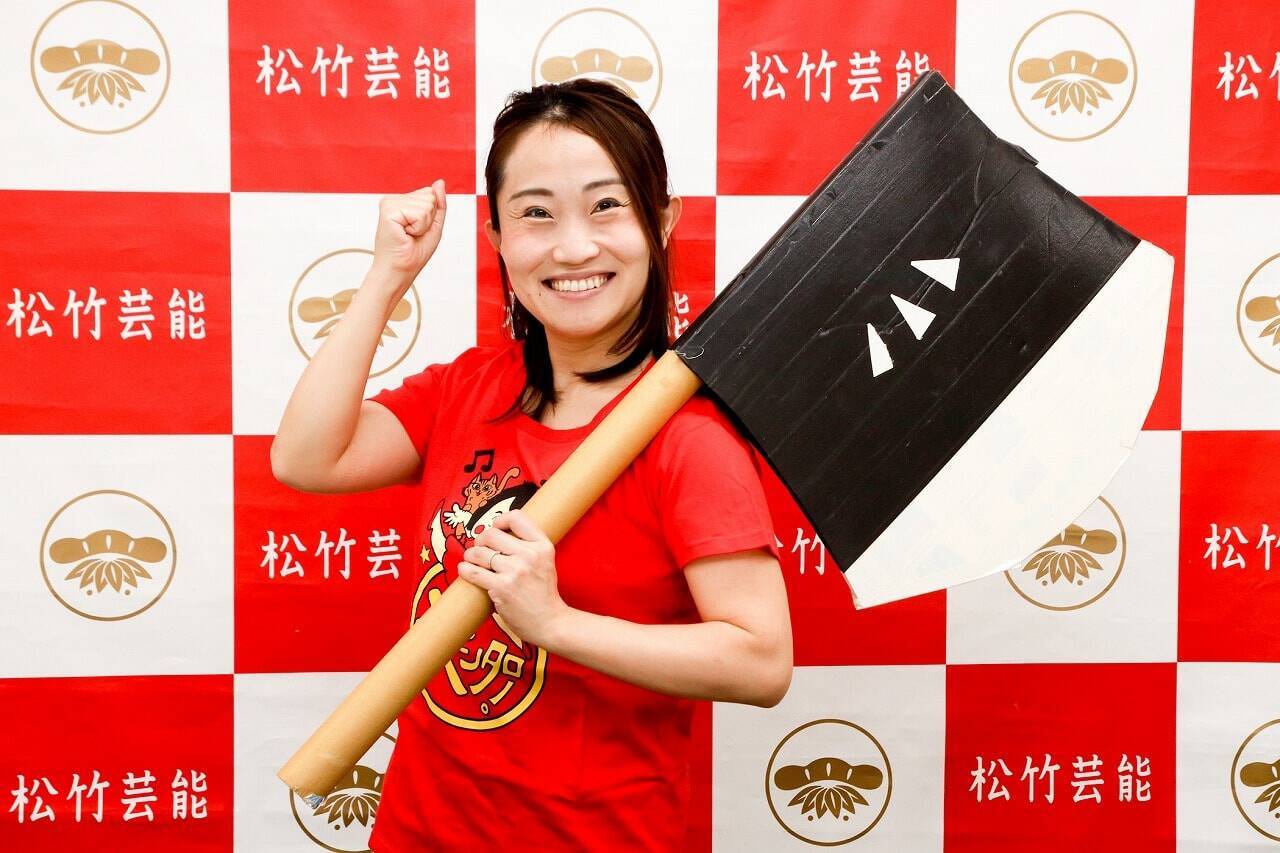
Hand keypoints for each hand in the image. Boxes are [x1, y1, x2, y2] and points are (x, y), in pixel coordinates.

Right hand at [369, 179, 447, 293]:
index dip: (432, 216)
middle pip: (430, 197)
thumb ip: (438, 204)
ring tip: (408, 235)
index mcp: (402, 201)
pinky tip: (404, 234)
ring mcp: (389, 203)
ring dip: (423, 225)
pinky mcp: (388, 211)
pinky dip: (418, 227)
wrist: (399, 270)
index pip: (430, 194)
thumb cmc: (413, 253)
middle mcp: (393, 199)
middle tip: (412, 234)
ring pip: (426, 204)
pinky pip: (419, 213)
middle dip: (428, 220)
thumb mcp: (433, 226)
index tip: (417, 230)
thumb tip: (439, 182)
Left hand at [456, 509, 569, 648]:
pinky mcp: (502, 588)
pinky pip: (473, 572)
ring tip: (472, 562)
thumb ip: (528, 547)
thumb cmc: (543, 593)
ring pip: (479, 552)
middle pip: (492, 533)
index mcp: (542, 546)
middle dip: (480, 540)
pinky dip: (465, 570)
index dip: (500, 521)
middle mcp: (530, 555)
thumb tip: (498, 532)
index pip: (516, 517)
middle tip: (480, 549)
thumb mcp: (545, 562)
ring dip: (470, 556)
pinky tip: (466, 571)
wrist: (550, 622)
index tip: (495, 529)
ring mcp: (515, 571)